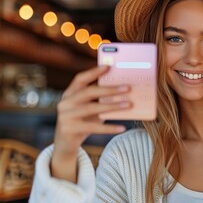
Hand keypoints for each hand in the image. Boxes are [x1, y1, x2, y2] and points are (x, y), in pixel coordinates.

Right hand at [51, 66, 129, 181]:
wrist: (65, 144)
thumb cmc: (83, 122)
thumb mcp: (90, 108)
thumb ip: (100, 100)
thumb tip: (124, 92)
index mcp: (69, 94)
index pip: (80, 79)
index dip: (93, 72)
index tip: (109, 66)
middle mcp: (65, 102)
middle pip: (89, 92)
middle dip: (110, 89)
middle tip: (127, 88)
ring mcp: (65, 116)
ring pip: (92, 108)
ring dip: (112, 106)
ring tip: (129, 105)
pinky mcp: (69, 129)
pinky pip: (93, 128)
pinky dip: (109, 128)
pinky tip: (122, 128)